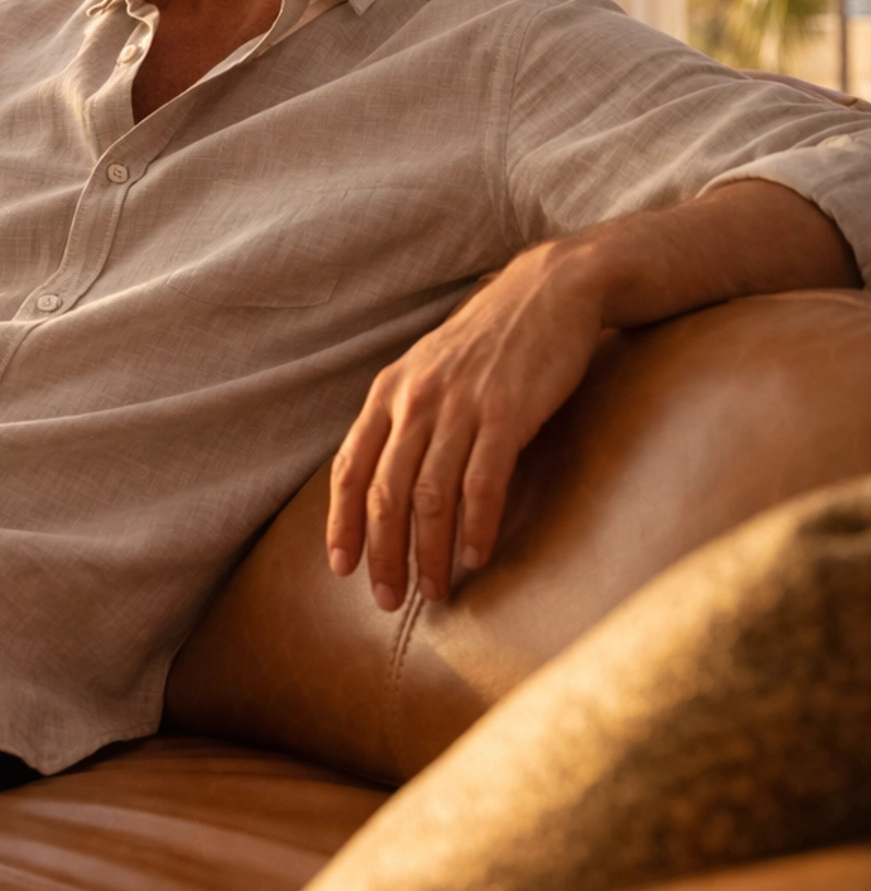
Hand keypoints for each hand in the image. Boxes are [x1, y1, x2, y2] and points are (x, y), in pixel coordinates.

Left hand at [326, 244, 603, 609]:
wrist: (549, 290)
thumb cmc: (489, 341)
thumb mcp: (429, 370)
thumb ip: (404, 419)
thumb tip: (384, 482)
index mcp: (389, 393)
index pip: (350, 469)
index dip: (341, 524)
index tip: (341, 569)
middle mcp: (415, 400)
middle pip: (385, 493)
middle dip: (383, 554)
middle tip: (387, 600)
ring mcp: (460, 405)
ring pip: (430, 496)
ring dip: (428, 552)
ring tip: (434, 591)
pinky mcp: (506, 412)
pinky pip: (482, 482)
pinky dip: (475, 526)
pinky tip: (475, 557)